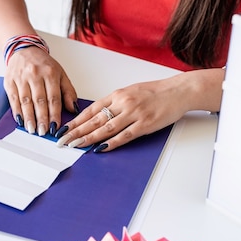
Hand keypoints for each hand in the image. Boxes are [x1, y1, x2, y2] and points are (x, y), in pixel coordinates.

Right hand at [4, 46, 77, 135]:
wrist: (24, 49)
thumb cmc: (43, 64)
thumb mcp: (60, 73)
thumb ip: (68, 91)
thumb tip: (72, 108)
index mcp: (50, 73)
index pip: (53, 97)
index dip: (54, 114)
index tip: (55, 127)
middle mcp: (35, 74)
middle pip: (39, 100)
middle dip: (41, 118)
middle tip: (43, 132)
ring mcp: (21, 78)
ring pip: (25, 101)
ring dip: (29, 117)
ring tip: (32, 129)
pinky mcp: (9, 81)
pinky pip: (13, 98)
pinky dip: (17, 111)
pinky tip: (20, 120)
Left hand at [55, 69, 223, 151]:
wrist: (178, 91)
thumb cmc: (155, 92)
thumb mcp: (130, 92)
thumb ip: (114, 104)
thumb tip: (96, 116)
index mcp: (117, 95)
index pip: (91, 110)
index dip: (75, 121)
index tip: (63, 129)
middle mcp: (123, 103)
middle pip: (94, 120)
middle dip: (76, 131)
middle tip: (62, 141)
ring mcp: (134, 114)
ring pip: (106, 128)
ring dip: (89, 138)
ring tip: (75, 145)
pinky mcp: (145, 125)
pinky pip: (124, 136)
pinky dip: (111, 143)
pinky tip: (99, 148)